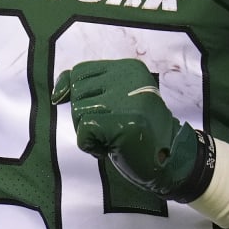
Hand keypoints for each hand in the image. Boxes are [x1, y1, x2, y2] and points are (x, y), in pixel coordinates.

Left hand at [51, 59, 209, 200]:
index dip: (76, 94)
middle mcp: (129, 78)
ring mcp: (126, 100)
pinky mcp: (122, 123)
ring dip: (88, 133)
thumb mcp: (119, 99)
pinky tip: (111, 149)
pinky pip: (83, 132)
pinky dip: (90, 146)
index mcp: (129, 68)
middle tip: (109, 128)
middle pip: (77, 92)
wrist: (172, 159)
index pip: (80, 71)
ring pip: (78, 112)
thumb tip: (57, 93)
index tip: (92, 112)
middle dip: (84, 116)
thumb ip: (89, 88)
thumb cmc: (140, 131)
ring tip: (113, 138)